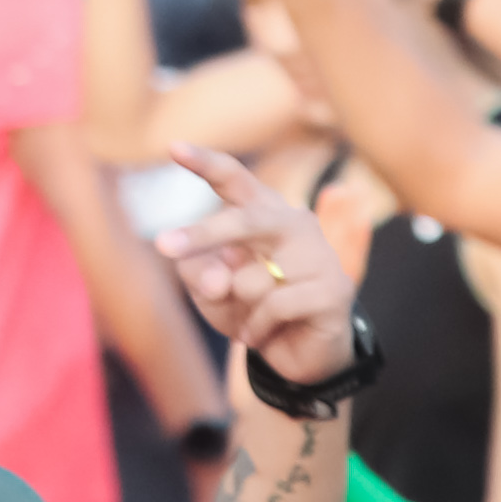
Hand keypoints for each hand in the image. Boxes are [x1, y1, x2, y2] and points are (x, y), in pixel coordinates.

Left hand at [155, 146, 358, 388]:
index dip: (206, 163)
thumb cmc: (248, 308)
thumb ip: (198, 273)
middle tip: (165, 247)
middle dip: (205, 235)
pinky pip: (275, 306)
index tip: (173, 148)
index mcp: (263, 211)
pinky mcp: (334, 290)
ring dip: (240, 307)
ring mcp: (320, 256)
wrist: (298, 354)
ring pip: (252, 278)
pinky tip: (260, 334)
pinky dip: (257, 326)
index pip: (234, 179)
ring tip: (249, 319)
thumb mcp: (207, 287)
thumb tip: (222, 281)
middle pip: (244, 221)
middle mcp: (296, 224)